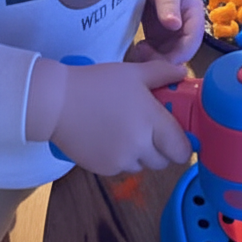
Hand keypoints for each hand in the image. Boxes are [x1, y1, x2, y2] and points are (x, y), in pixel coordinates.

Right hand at [45, 58, 192, 174]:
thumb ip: (162, 73)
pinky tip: (110, 137)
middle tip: (151, 128)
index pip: (182, 149)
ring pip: (144, 166)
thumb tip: (183, 74)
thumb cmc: (97, 83)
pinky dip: (123, 157)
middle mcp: (139, 146)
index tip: (177, 133)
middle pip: (165, 161)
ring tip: (127, 130)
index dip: (183, 143)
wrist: (57, 102)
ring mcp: (121, 161)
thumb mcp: (133, 72)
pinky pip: (123, 168)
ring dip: (142, 154)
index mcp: (151, 121)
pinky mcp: (104, 169)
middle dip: (162, 147)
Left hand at [132, 0, 204, 64]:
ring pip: (166, 55)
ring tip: (137, 53)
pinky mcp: (156, 32)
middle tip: (143, 55)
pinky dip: (147, 54)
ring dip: (154, 60)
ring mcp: (170, 32)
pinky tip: (135, 50)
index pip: (190, 44)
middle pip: (178, 54)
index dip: (178, 56)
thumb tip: (173, 25)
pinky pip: (155, 50)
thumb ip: (169, 4)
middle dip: (163, 61)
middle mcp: (184, 28)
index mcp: (194, 17)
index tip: (160, 61)